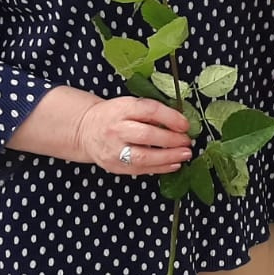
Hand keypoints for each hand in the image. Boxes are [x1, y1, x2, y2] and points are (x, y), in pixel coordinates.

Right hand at [74, 96, 193, 173]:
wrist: (85, 130)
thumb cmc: (114, 115)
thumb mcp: (129, 105)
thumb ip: (151, 112)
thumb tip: (179, 122)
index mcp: (122, 109)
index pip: (149, 111)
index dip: (171, 118)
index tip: (185, 125)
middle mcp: (116, 129)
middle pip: (147, 135)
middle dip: (171, 140)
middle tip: (187, 142)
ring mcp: (114, 150)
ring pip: (143, 157)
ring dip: (168, 157)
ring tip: (185, 154)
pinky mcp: (114, 166)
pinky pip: (140, 169)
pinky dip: (160, 168)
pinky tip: (174, 164)